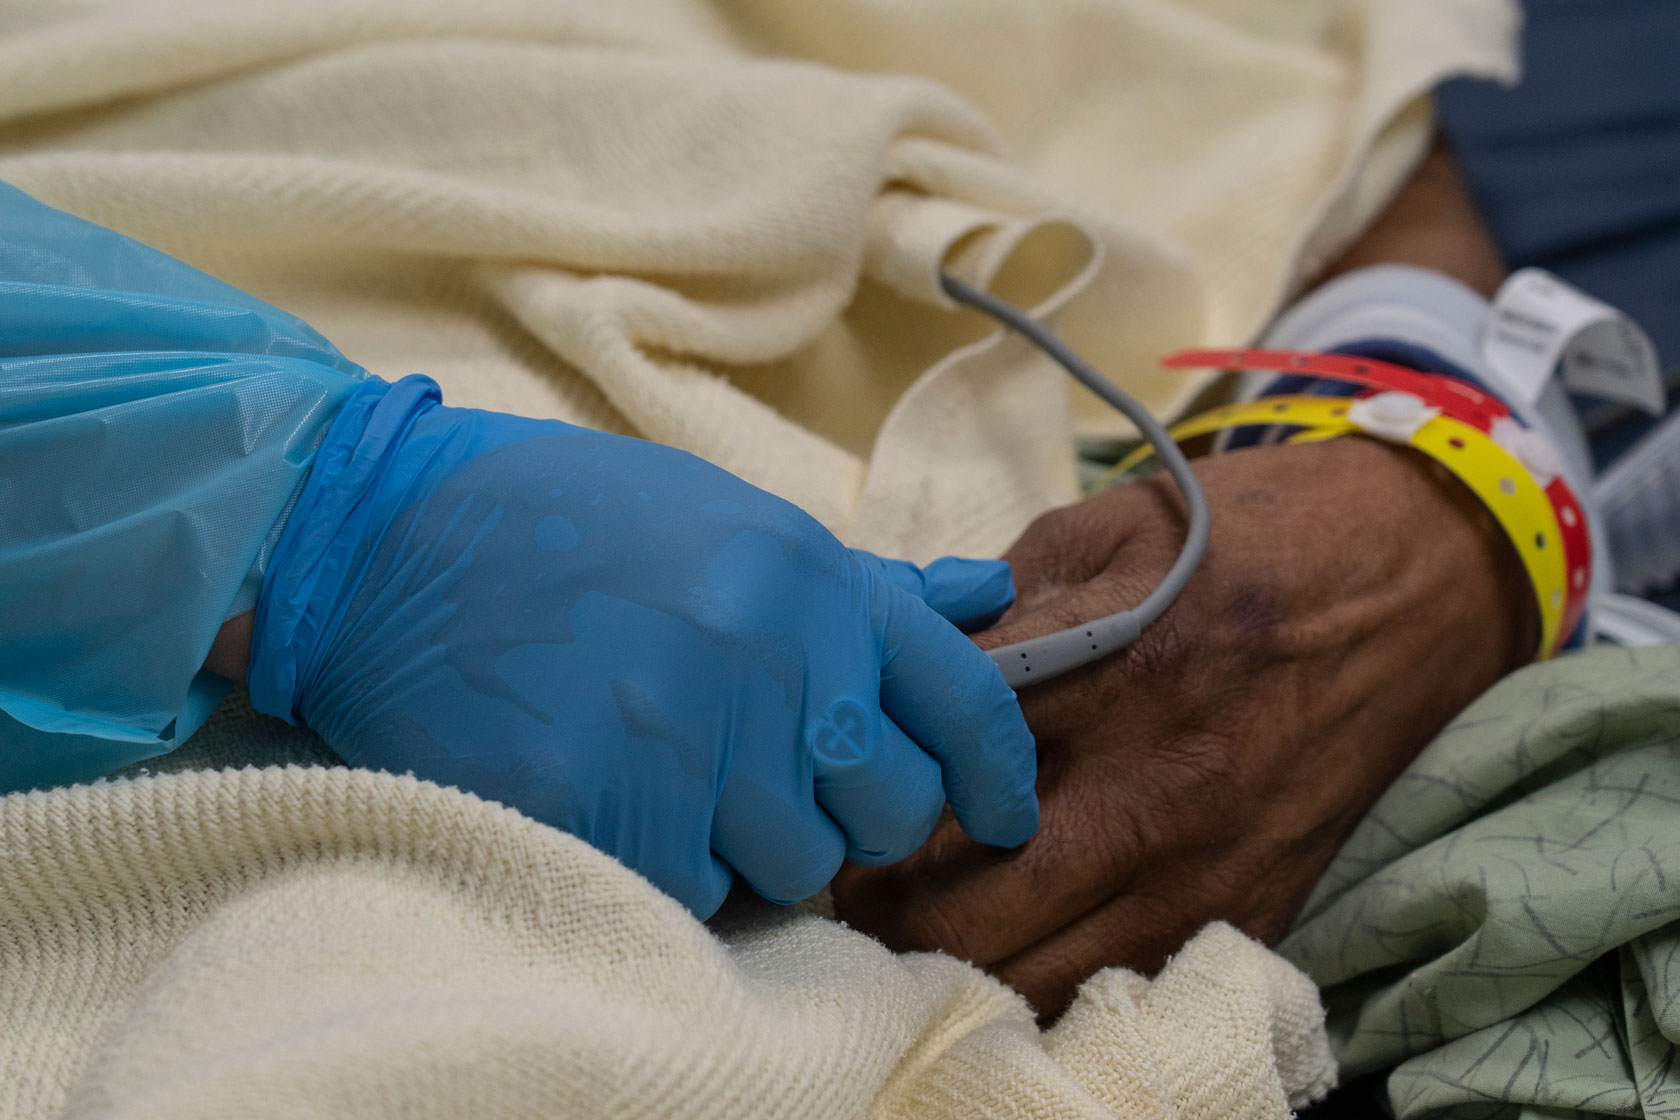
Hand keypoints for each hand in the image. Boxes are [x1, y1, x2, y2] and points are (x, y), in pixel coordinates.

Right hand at [246, 375, 1037, 917]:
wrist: (386, 542)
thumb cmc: (570, 531)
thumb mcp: (732, 524)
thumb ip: (864, 585)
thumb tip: (989, 595)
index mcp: (807, 574)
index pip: (961, 700)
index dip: (997, 773)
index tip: (1001, 813)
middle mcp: (763, 650)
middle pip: (888, 811)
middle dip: (853, 818)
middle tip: (780, 784)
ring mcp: (677, 728)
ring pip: (792, 867)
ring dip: (750, 843)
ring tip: (675, 773)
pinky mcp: (592, 799)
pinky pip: (688, 889)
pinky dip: (665, 865)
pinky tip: (613, 794)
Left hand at [832, 436, 1534, 1014]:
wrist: (1428, 575)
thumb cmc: (1251, 536)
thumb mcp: (1108, 526)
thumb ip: (992, 606)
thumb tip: (890, 665)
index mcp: (1115, 668)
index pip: (936, 770)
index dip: (858, 792)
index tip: (823, 792)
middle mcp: (1164, 787)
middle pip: (964, 912)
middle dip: (877, 909)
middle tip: (842, 877)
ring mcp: (1213, 869)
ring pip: (1033, 978)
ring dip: (951, 963)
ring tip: (914, 917)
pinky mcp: (1256, 915)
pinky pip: (1118, 992)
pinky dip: (1045, 980)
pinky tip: (1012, 939)